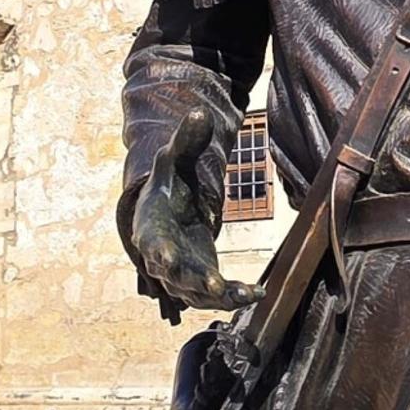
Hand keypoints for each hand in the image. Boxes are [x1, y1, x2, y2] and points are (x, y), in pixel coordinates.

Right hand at [130, 108, 264, 313]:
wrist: (166, 214)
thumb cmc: (169, 186)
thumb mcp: (174, 160)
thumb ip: (186, 140)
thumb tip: (200, 113)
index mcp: (152, 227)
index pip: (152, 242)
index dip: (160, 252)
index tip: (168, 259)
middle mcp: (163, 257)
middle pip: (174, 275)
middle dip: (193, 282)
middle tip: (213, 286)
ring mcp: (181, 274)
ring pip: (196, 293)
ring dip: (219, 297)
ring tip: (247, 294)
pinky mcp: (200, 281)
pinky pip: (214, 295)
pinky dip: (233, 297)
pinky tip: (257, 292)